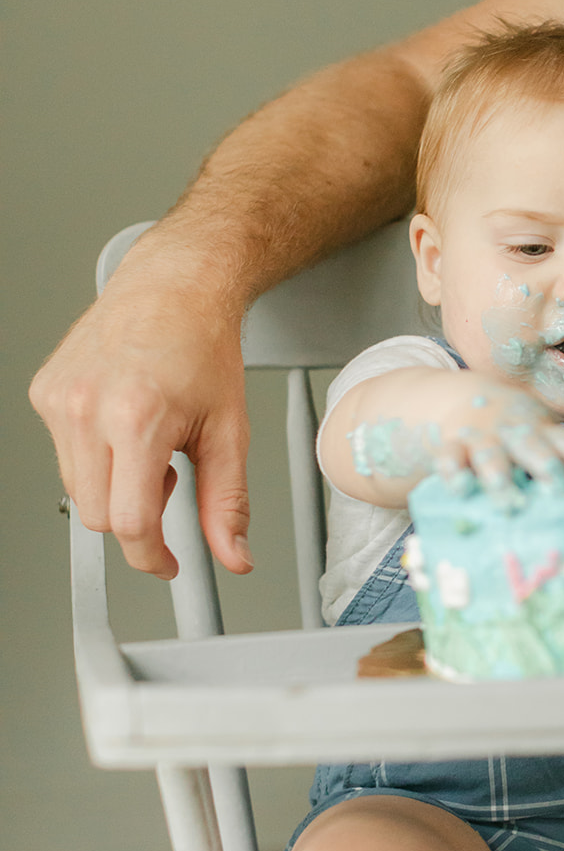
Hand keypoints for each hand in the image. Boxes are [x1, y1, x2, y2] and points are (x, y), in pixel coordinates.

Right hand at [30, 277, 251, 579]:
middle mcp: (87, 408)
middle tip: (169, 478)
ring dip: (116, 485)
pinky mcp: (44, 393)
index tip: (167, 562)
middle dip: (137, 515)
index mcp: (136, 418)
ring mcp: (60, 400)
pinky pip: (64, 454)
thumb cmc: (203, 346)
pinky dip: (96, 456)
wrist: (174, 288)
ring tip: (148, 444)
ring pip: (78, 489)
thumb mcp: (229, 430)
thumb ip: (229, 501)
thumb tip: (232, 554)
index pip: (128, 523)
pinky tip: (123, 423)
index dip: (151, 555)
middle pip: (99, 514)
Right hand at [339, 368, 563, 500]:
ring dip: (499, 474)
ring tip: (506, 502)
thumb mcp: (539, 435)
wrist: (463, 399)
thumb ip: (561, 462)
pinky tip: (460, 489)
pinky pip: (450, 457)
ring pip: (490, 453)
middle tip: (557, 490)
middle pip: (531, 444)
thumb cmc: (514, 433)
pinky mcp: (450, 445)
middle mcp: (513, 431)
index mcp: (542, 429)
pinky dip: (453, 471)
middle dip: (545, 465)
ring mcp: (481, 437)